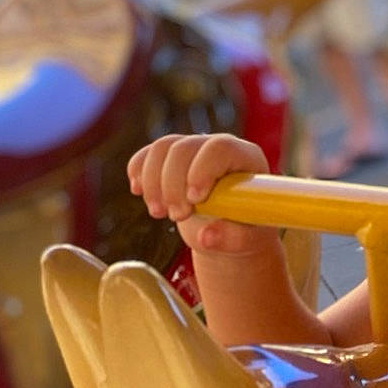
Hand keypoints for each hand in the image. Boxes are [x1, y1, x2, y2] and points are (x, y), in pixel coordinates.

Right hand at [128, 133, 274, 257]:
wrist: (230, 228)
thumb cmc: (246, 230)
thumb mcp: (248, 240)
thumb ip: (232, 238)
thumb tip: (206, 236)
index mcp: (246, 158)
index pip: (220, 148)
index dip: (202, 170)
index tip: (194, 200)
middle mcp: (218, 147)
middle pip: (185, 147)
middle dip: (173, 185)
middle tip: (177, 216)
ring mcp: (193, 149)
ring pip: (161, 149)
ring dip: (153, 183)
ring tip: (159, 213)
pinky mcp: (171, 159)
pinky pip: (147, 154)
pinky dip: (138, 172)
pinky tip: (140, 193)